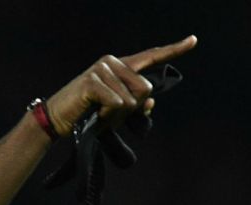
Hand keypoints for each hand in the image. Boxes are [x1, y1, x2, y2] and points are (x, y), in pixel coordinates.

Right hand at [46, 35, 197, 136]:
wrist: (57, 119)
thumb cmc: (86, 114)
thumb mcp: (115, 111)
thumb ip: (135, 104)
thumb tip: (150, 101)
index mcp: (120, 66)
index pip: (151, 57)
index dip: (174, 50)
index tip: (193, 40)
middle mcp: (112, 62)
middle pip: (145, 87)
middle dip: (133, 107)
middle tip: (110, 113)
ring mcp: (102, 70)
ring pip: (131, 98)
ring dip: (117, 114)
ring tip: (99, 112)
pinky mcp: (92, 82)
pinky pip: (117, 103)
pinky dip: (107, 115)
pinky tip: (94, 113)